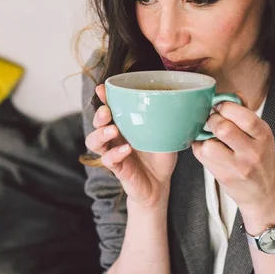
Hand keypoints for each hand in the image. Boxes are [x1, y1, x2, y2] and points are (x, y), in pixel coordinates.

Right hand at [85, 84, 177, 209]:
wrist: (160, 184)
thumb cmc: (160, 156)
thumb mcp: (166, 134)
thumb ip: (167, 120)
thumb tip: (180, 101)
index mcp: (123, 125)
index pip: (109, 109)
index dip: (103, 99)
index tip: (102, 89)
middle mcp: (114, 138)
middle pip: (97, 123)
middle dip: (99, 115)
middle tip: (107, 111)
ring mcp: (113, 152)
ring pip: (94, 142)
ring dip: (101, 134)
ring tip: (113, 130)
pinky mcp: (117, 169)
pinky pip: (108, 160)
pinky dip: (115, 154)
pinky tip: (126, 150)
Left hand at [191, 102, 274, 233]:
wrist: (264, 194)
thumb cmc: (260, 160)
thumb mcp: (261, 136)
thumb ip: (246, 115)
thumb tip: (231, 96)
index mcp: (263, 135)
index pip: (243, 114)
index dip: (225, 106)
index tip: (220, 107)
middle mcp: (252, 151)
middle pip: (223, 128)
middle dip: (212, 120)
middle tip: (212, 122)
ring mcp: (237, 166)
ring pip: (209, 144)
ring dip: (204, 137)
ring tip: (210, 137)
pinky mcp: (223, 176)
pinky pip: (201, 156)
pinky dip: (200, 148)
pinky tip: (207, 149)